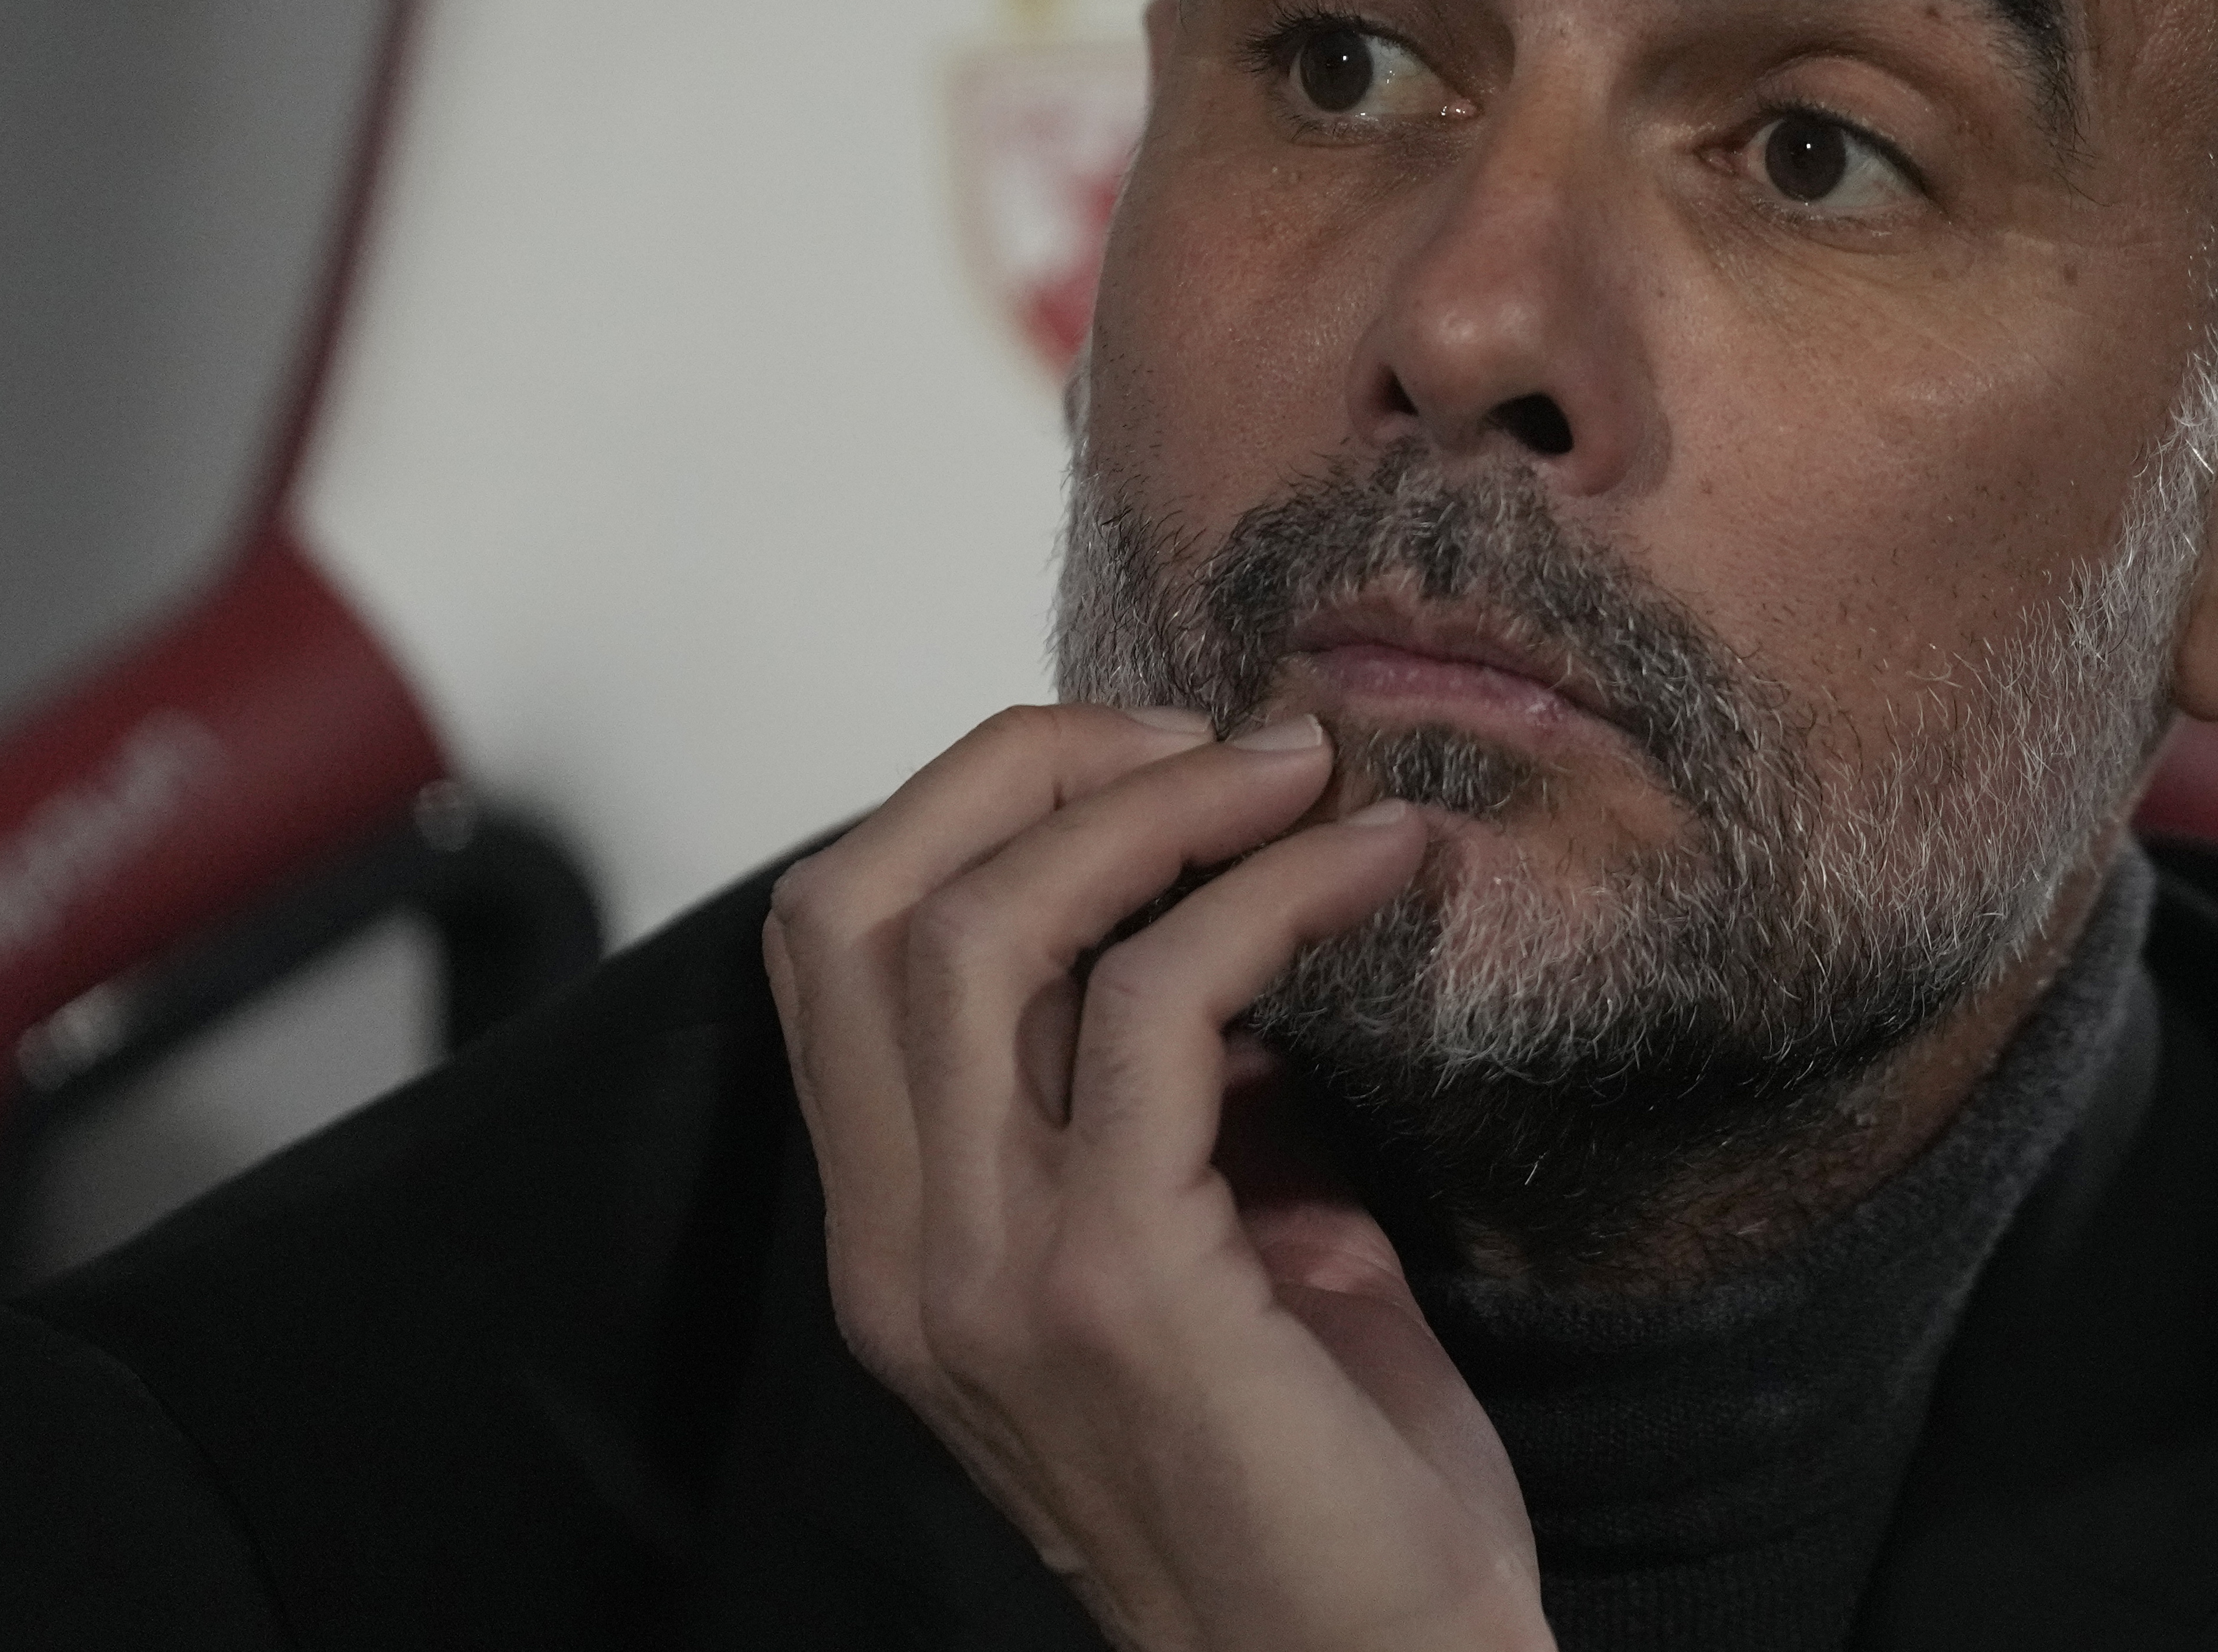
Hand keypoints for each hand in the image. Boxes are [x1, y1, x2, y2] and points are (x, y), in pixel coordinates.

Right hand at [762, 705, 1550, 1651]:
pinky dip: (1275, 893)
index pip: (838, 943)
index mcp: (903, 1240)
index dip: (972, 804)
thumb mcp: (1200, 1245)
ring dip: (1165, 804)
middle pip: (868, 902)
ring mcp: (990, 1272)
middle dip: (1038, 763)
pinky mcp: (1118, 1282)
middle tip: (1212, 736)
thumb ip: (1164, 1093)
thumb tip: (1217, 909)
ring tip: (1306, 771)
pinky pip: (1167, 1001)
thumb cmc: (1316, 1482)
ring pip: (990, 928)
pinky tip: (1379, 865)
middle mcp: (907, 1252)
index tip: (1142, 757)